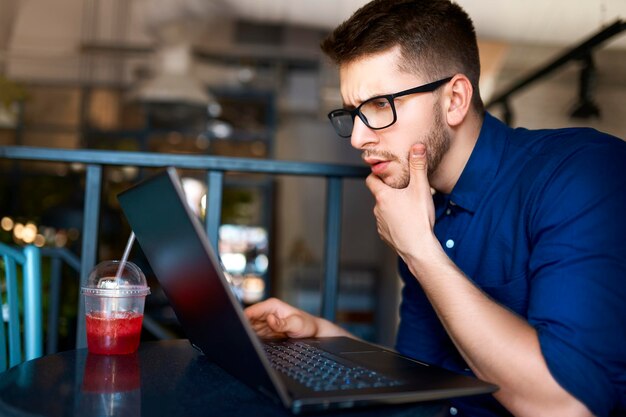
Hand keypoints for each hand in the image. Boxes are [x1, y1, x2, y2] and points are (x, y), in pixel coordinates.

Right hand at [244, 298, 320, 338]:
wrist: (312, 332)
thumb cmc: (307, 325)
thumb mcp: (296, 324)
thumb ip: (282, 323)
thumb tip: (269, 319)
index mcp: (272, 305)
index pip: (251, 311)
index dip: (243, 319)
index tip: (239, 328)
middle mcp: (266, 312)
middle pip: (247, 319)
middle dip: (243, 328)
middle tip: (242, 338)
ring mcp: (265, 322)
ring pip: (249, 328)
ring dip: (247, 334)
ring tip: (247, 342)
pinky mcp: (265, 331)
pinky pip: (254, 334)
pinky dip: (252, 339)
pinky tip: (252, 344)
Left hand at [365, 143, 436, 259]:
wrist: (419, 249)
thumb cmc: (419, 219)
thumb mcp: (421, 189)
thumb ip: (418, 166)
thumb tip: (417, 147)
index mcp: (383, 196)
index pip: (371, 180)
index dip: (377, 175)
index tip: (386, 173)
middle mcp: (377, 209)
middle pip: (379, 195)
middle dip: (389, 191)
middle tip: (404, 190)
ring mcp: (380, 224)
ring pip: (383, 210)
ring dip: (392, 207)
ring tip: (409, 208)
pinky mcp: (385, 235)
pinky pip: (387, 224)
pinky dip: (395, 221)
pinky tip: (407, 222)